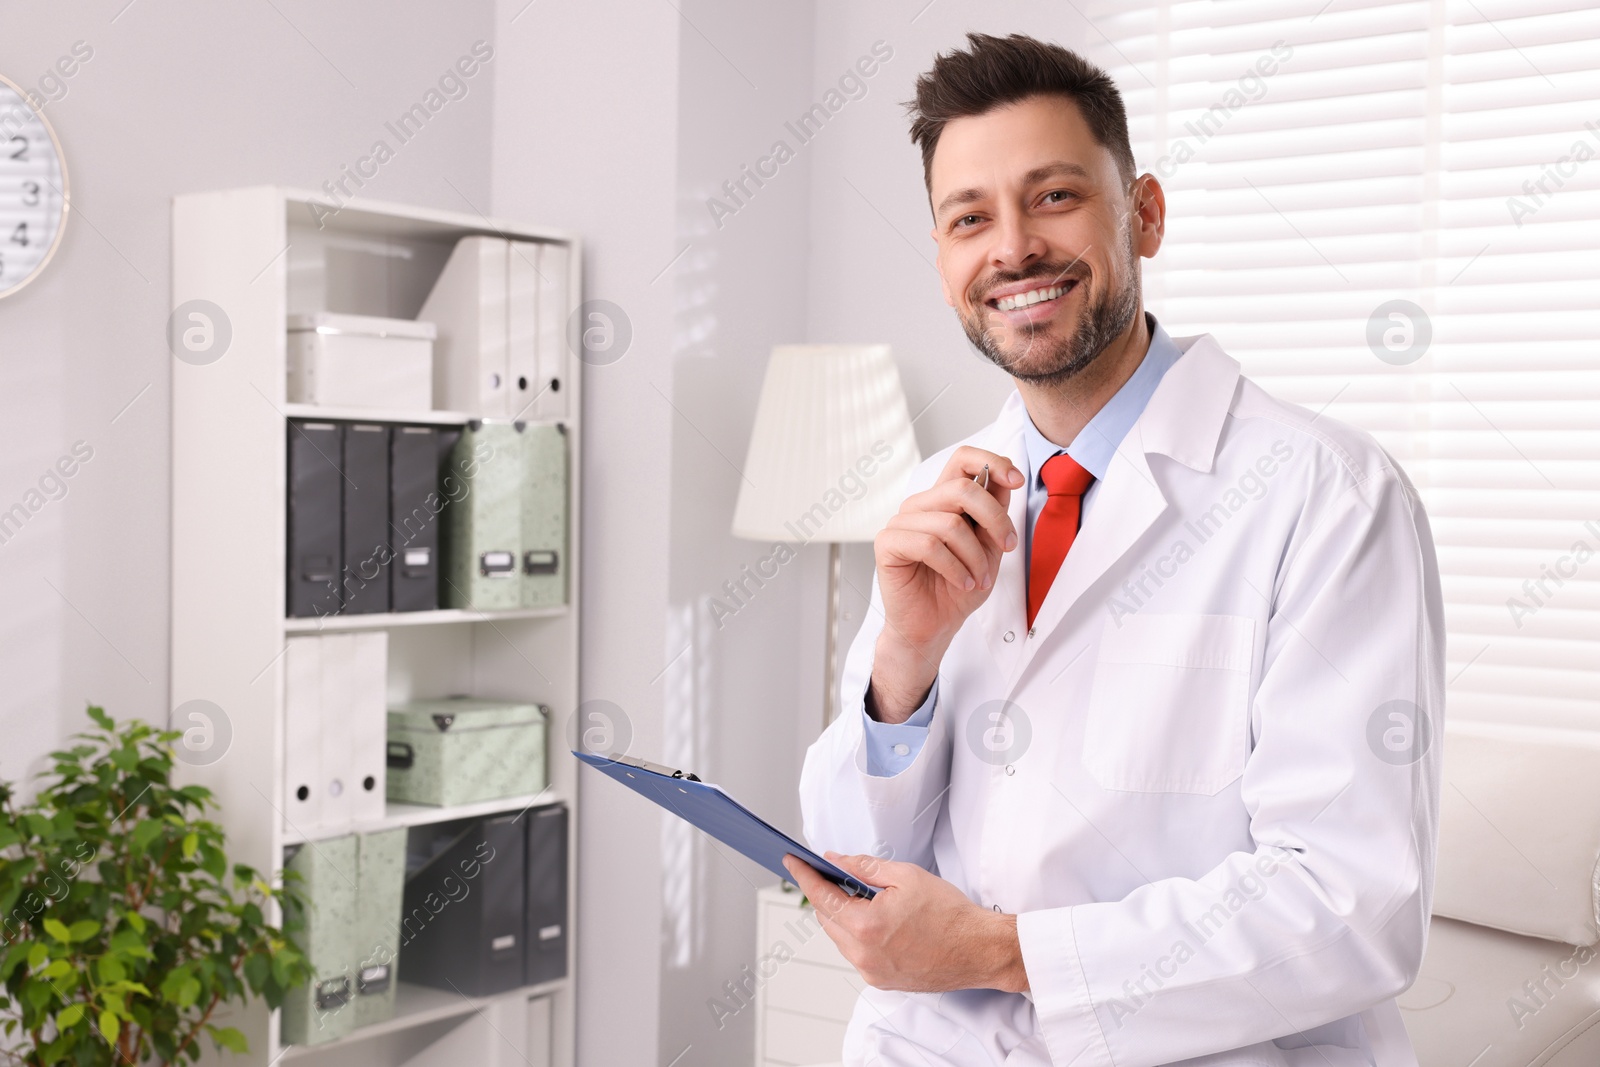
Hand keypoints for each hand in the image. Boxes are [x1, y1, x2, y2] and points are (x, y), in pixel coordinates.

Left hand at [781, 852, 1027, 994]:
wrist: (979, 949)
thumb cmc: (950, 913)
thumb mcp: (906, 876)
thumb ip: (864, 867)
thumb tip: (835, 860)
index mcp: (866, 926)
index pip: (821, 897)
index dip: (804, 875)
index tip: (791, 861)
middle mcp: (863, 955)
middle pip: (827, 919)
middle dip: (825, 894)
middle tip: (829, 872)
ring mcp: (871, 972)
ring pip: (840, 938)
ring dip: (842, 916)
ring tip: (857, 895)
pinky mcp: (882, 981)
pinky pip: (857, 954)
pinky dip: (857, 935)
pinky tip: (874, 920)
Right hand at [869, 447, 1022, 721]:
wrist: (934, 626)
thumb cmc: (957, 588)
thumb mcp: (989, 548)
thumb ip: (994, 514)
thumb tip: (1005, 479)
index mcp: (944, 500)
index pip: (962, 460)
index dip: (991, 462)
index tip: (1017, 481)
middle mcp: (920, 505)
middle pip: (963, 489)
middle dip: (995, 519)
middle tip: (1007, 547)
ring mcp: (901, 522)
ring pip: (950, 523)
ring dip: (974, 556)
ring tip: (979, 578)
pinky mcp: (888, 544)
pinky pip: (929, 546)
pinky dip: (954, 568)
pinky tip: (962, 582)